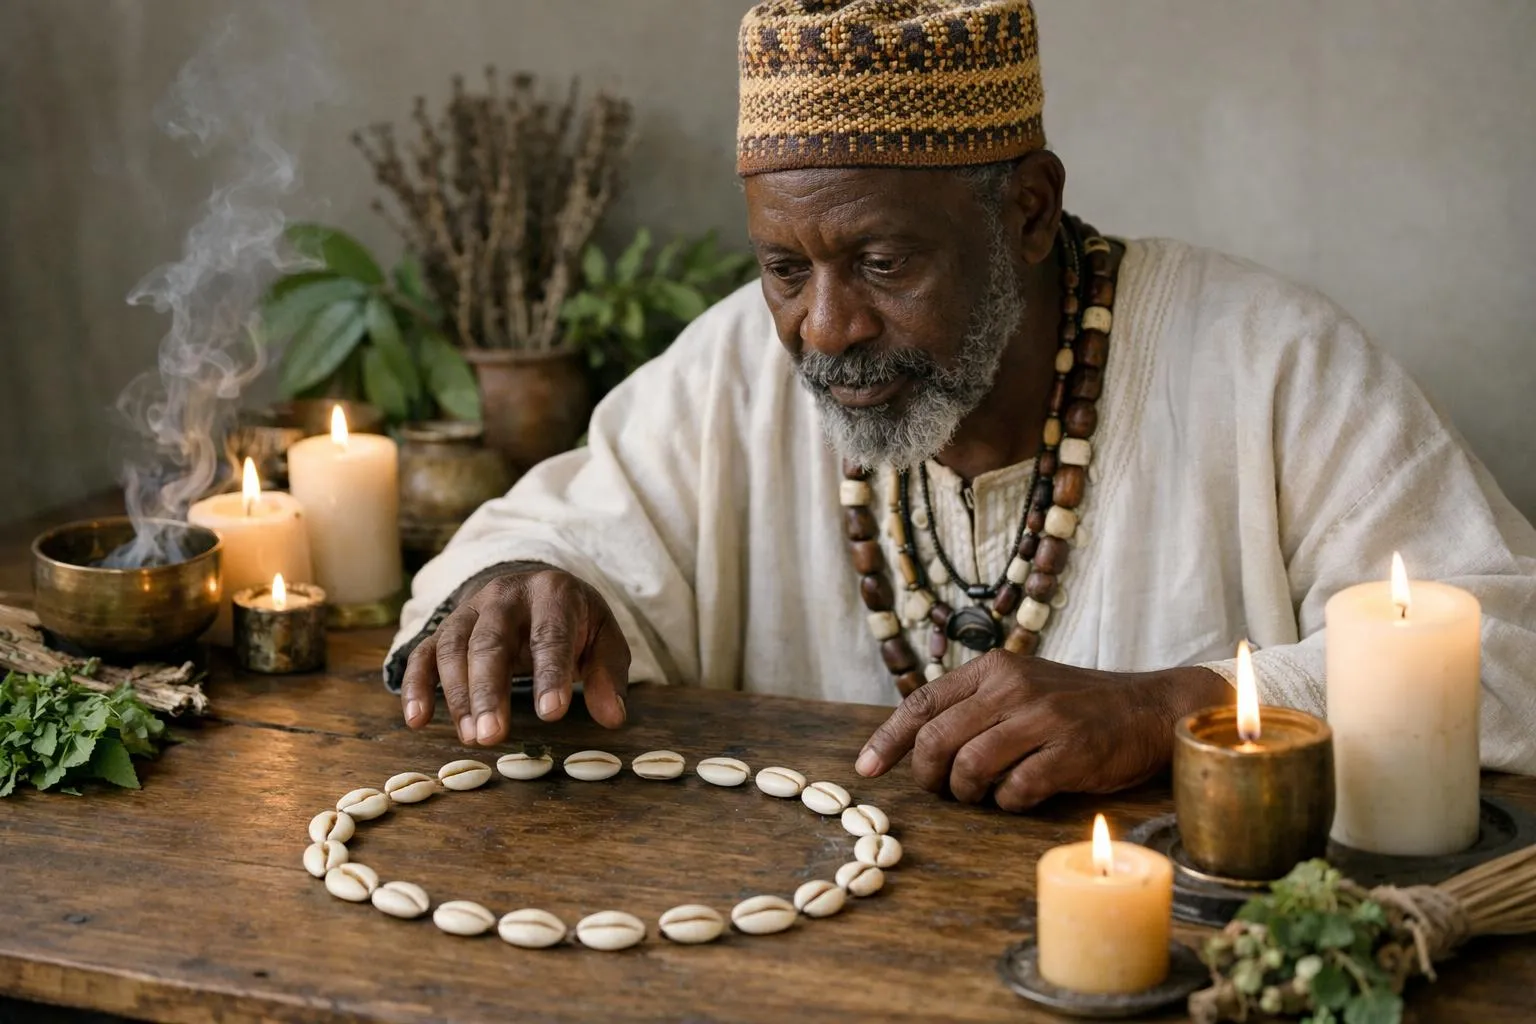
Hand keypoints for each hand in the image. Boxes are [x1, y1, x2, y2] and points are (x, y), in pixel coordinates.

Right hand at [399, 568, 629, 744]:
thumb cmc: (574, 620)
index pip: (551, 635)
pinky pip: (423, 654)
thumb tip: (613, 717)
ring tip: (471, 739)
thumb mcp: (603, 637)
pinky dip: (416, 686)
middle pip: (491, 642)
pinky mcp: (445, 628)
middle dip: (490, 691)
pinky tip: (417, 720)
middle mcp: (505, 596)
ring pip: (454, 648)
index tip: (552, 713)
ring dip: (458, 696)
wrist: (536, 585)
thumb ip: (608, 675)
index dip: (550, 674)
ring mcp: (470, 610)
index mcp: (552, 594)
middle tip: (492, 736)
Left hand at [853, 651, 1230, 811]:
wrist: (1149, 709)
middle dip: (927, 774)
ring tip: (982, 794)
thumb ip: (974, 704)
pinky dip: (1007, 802)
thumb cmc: (1077, 706)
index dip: (888, 740)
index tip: (866, 769)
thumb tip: (916, 740)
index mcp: (994, 668)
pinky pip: (1015, 790)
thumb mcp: (1022, 686)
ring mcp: (1043, 719)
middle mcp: (1013, 687)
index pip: (922, 702)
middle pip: (936, 739)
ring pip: (969, 766)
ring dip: (967, 792)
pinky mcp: (1071, 753)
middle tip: (941, 789)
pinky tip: (1019, 797)